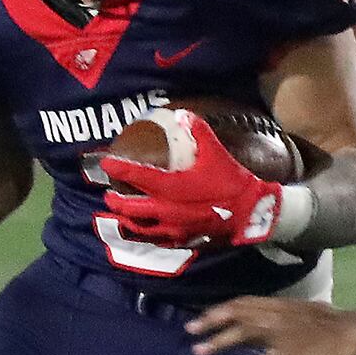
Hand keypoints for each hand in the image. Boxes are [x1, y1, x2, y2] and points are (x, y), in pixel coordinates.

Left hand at [103, 114, 281, 248]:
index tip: (106, 163)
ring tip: (121, 215)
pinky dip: (148, 234)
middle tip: (109, 194)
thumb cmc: (231, 181)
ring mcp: (173, 228)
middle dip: (116, 201)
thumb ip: (198, 131)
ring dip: (127, 221)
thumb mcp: (215, 152)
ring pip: (140, 228)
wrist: (249, 212)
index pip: (135, 176)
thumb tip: (182, 115)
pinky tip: (147, 231)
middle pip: (130, 208)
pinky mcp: (183, 239)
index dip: (117, 168)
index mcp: (170, 187)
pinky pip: (158, 240)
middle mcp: (166, 210)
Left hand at [186, 297, 355, 354]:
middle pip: (235, 314)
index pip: (244, 302)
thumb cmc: (338, 323)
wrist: (354, 331)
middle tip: (190, 329)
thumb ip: (292, 314)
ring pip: (239, 335)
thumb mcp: (310, 311)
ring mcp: (278, 336)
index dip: (222, 308)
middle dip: (210, 320)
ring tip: (197, 350)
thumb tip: (287, 316)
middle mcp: (275, 316)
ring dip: (216, 342)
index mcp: (281, 305)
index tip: (207, 313)